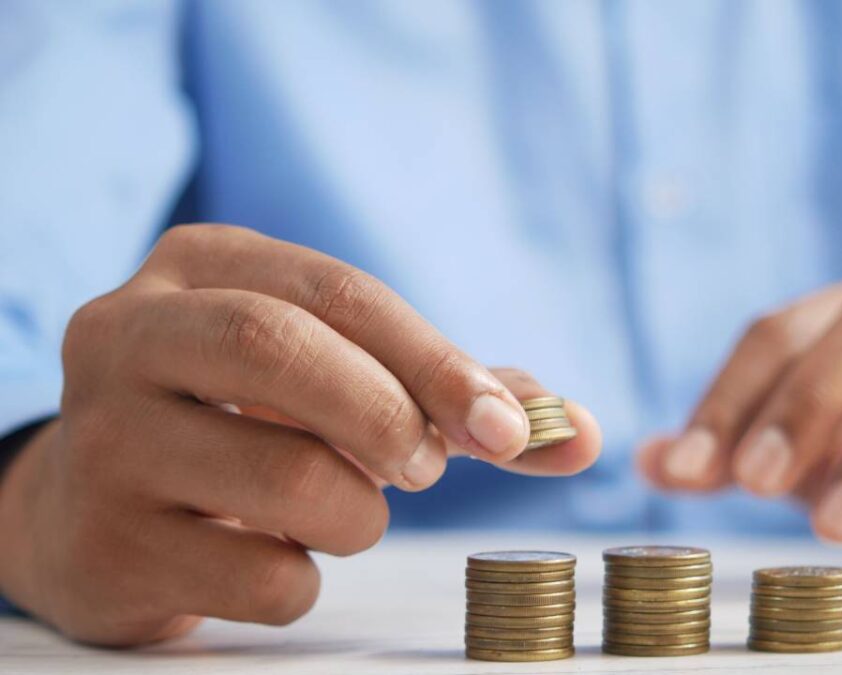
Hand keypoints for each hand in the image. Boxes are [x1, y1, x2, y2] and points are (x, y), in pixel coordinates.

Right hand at [0, 225, 600, 645]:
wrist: (94, 509)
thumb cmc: (246, 424)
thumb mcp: (331, 375)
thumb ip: (453, 395)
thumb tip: (580, 432)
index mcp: (200, 267)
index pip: (338, 292)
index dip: (436, 360)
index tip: (508, 428)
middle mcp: (130, 335)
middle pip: (281, 349)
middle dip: (389, 416)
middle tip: (427, 469)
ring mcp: (103, 441)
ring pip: (285, 478)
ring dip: (358, 514)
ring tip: (342, 511)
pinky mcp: (104, 544)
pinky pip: (260, 577)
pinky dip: (304, 580)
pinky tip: (275, 556)